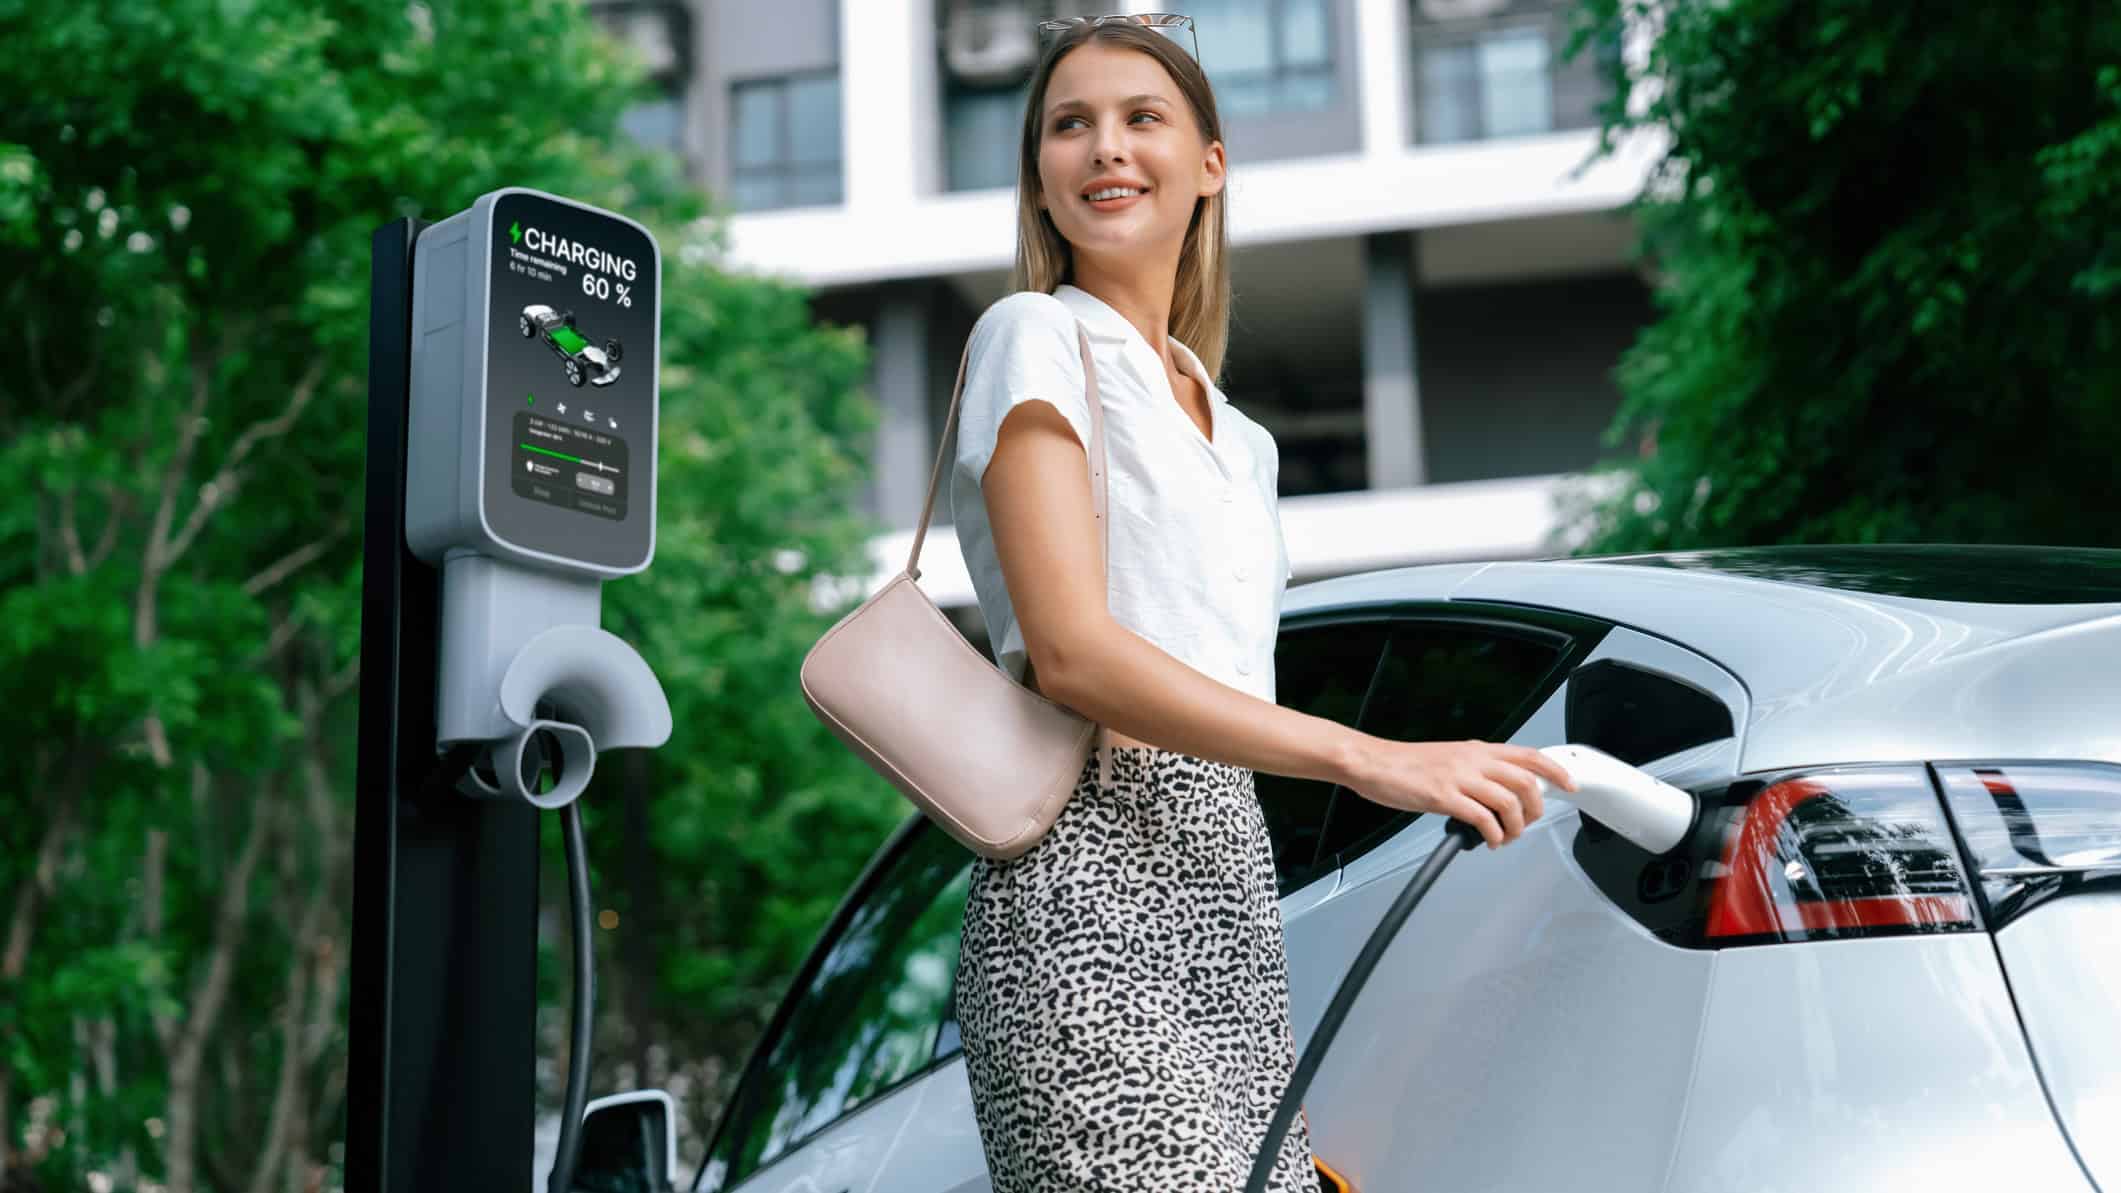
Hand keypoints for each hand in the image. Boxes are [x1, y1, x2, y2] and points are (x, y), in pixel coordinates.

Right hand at [1342, 738, 1577, 850]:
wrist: (1373, 762)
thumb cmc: (1406, 764)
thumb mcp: (1450, 758)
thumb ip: (1476, 768)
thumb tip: (1499, 789)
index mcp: (1477, 749)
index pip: (1529, 755)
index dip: (1555, 771)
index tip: (1569, 785)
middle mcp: (1473, 760)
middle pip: (1526, 783)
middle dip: (1535, 810)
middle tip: (1527, 824)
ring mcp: (1459, 778)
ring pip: (1508, 803)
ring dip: (1515, 828)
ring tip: (1506, 837)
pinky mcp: (1443, 797)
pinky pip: (1482, 819)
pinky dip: (1493, 835)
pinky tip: (1488, 841)